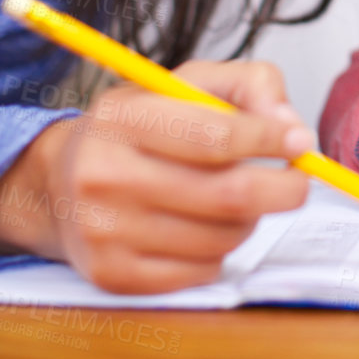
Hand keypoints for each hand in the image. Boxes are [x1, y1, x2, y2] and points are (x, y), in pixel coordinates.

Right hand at [0, 59, 315, 292]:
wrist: (59, 181)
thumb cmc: (137, 127)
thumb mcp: (187, 83)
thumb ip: (249, 84)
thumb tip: (291, 127)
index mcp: (125, 118)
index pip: (216, 137)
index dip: (270, 141)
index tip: (298, 142)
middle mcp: (105, 176)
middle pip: (227, 196)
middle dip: (282, 189)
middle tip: (298, 181)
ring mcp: (105, 232)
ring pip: (221, 237)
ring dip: (248, 219)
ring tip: (234, 197)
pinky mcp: (113, 275)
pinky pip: (201, 271)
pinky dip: (220, 251)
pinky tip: (203, 226)